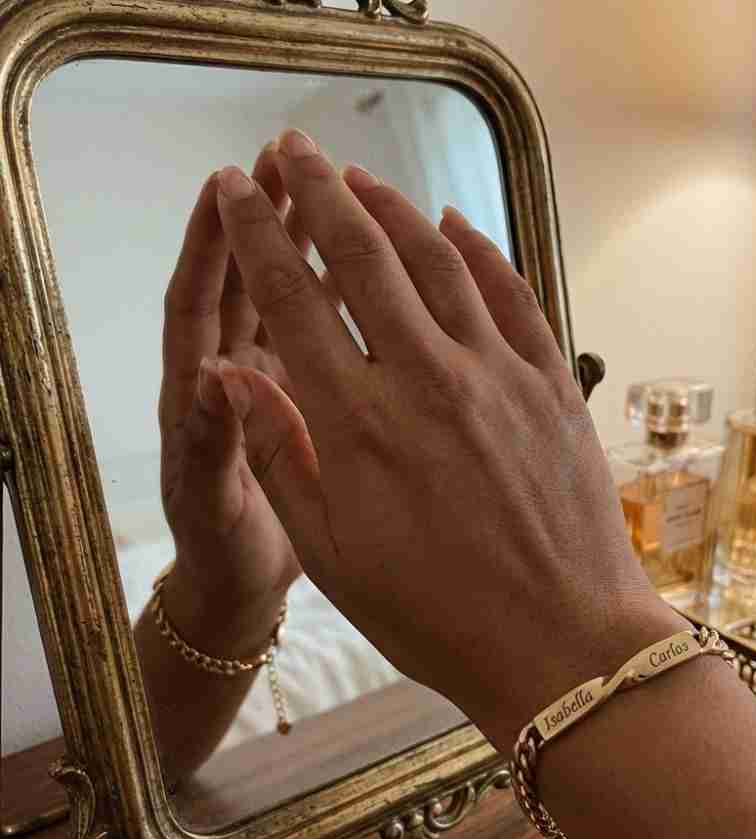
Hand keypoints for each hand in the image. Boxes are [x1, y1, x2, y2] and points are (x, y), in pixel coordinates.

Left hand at [158, 145, 311, 651]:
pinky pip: (328, 335)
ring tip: (335, 190)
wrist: (247, 584)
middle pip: (244, 281)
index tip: (225, 187)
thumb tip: (212, 373)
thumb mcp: (215, 506)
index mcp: (201, 393)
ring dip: (307, 245)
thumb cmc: (225, 553)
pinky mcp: (309, 398)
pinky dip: (348, 299)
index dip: (209, 243)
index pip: (198, 302)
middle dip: (262, 220)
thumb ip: (216, 443)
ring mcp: (274, 382)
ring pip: (290, 300)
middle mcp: (236, 374)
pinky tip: (378, 268)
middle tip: (286, 158)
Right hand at [213, 131, 681, 746]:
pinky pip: (514, 295)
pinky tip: (456, 223)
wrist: (564, 645)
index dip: (258, 234)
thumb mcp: (333, 555)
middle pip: (364, 255)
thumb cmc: (438, 616)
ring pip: (438, 260)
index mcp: (359, 424)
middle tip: (291, 148)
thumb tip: (230, 373)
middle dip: (318, 191)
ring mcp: (499, 376)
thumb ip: (278, 456)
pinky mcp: (552, 386)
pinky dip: (481, 250)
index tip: (236, 189)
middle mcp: (428, 379)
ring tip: (359, 177)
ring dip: (393, 208)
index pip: (294, 299)